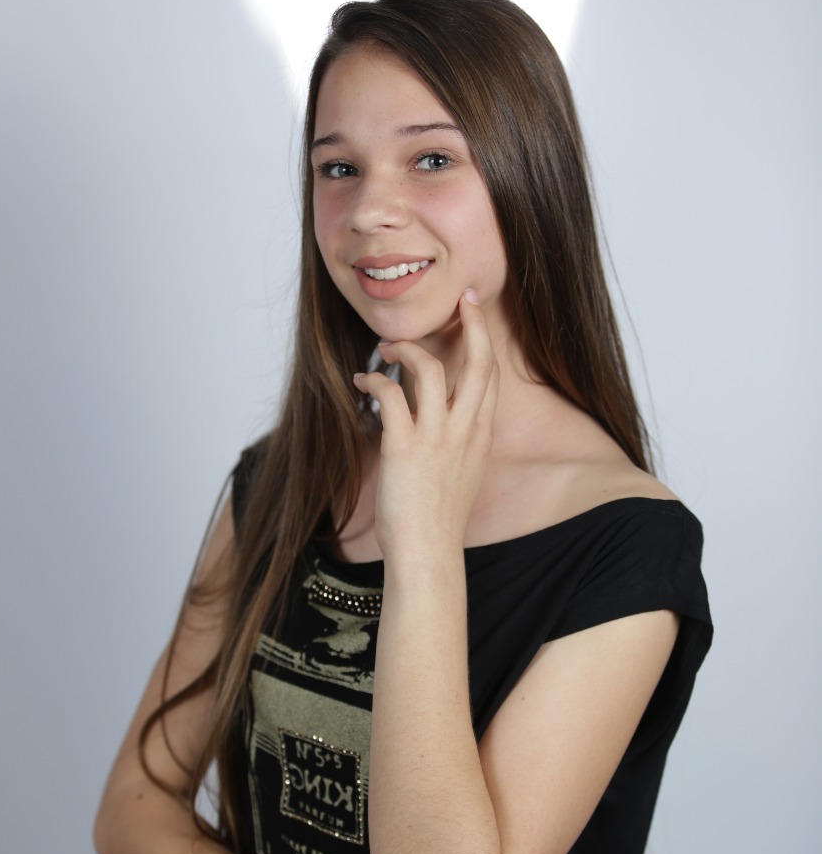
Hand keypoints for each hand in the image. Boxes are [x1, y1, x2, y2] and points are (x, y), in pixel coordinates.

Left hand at [352, 291, 498, 560]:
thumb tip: (439, 423)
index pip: (491, 376)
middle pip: (479, 361)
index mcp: (480, 437)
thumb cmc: (437, 521)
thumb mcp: (462, 475)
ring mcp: (436, 438)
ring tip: (387, 346)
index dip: (483, 339)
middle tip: (458, 299)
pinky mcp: (404, 447)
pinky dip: (373, 380)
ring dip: (407, 348)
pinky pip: (391, 395)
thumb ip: (458, 443)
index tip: (472, 313)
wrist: (428, 554)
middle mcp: (465, 431)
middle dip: (471, 322)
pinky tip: (362, 383)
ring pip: (432, 368)